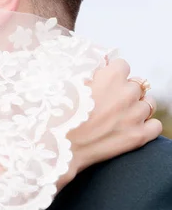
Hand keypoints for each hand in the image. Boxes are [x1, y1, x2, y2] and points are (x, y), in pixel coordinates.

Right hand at [57, 58, 161, 189]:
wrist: (54, 145)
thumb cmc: (55, 112)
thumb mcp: (65, 82)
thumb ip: (86, 71)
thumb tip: (99, 64)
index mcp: (110, 77)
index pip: (122, 65)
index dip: (111, 74)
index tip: (102, 83)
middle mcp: (126, 93)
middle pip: (137, 84)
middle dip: (124, 91)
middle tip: (106, 103)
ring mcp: (134, 115)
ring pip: (149, 103)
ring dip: (137, 107)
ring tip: (118, 117)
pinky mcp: (137, 136)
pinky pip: (155, 126)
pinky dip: (146, 126)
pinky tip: (129, 129)